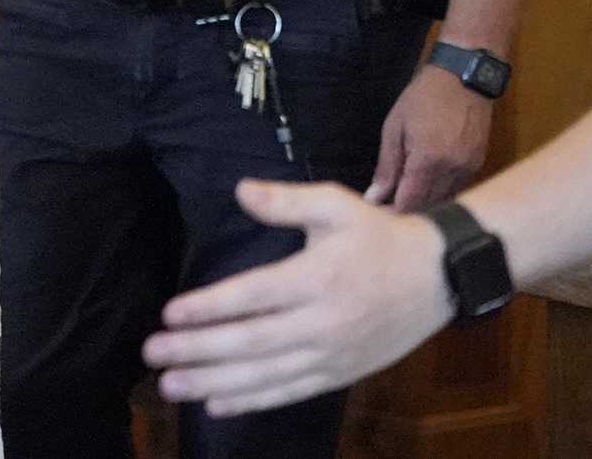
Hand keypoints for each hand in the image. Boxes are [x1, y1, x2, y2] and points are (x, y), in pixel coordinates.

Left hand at [143, 179, 452, 415]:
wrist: (439, 280)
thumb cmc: (378, 237)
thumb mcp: (336, 205)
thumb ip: (286, 200)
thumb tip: (240, 189)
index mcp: (317, 277)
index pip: (254, 295)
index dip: (210, 307)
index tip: (170, 314)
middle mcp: (323, 322)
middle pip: (252, 342)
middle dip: (198, 350)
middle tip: (152, 354)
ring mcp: (332, 354)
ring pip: (266, 375)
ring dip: (214, 383)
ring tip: (172, 386)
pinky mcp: (340, 374)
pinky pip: (291, 392)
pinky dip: (253, 401)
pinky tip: (216, 404)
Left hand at [366, 63, 493, 211]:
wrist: (464, 76)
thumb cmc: (423, 96)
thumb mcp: (394, 127)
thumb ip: (387, 166)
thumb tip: (375, 197)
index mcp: (428, 161)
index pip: (409, 203)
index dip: (392, 214)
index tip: (377, 215)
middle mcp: (452, 170)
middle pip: (428, 207)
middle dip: (406, 212)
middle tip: (386, 209)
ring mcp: (469, 168)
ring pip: (444, 200)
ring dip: (424, 205)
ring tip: (403, 199)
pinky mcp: (478, 164)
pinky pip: (457, 188)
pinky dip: (440, 192)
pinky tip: (426, 186)